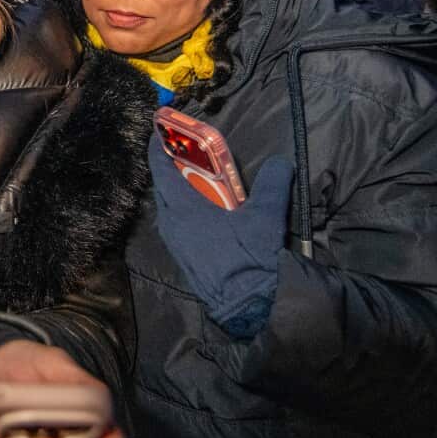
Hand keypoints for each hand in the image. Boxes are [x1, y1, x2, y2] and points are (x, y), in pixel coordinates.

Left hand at [147, 133, 293, 337]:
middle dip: (170, 168)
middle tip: (186, 153)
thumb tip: (280, 162)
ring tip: (199, 180)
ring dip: (179, 191)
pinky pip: (177, 225)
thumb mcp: (266, 214)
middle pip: (163, 188)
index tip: (157, 133)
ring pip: (170, 208)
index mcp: (182, 208)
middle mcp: (171, 224)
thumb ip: (273, 182)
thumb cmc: (250, 255)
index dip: (156, 149)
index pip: (160, 170)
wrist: (247, 304)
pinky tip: (207, 212)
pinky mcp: (183, 258)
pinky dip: (185, 211)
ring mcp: (174, 243)